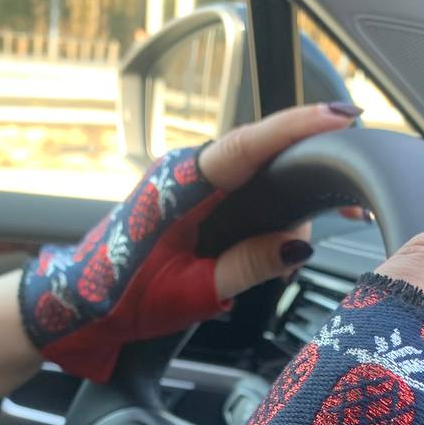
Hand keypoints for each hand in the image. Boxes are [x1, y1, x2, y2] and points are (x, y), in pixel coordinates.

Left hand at [19, 102, 362, 381]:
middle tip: (347, 203)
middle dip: (306, 174)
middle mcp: (183, 172)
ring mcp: (186, 182)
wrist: (76, 305)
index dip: (299, 128)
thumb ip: (247, 266)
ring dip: (284, 204)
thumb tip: (298, 245)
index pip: (251, 144)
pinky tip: (278, 244)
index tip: (341, 119)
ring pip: (254, 175)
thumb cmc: (119, 297)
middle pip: (262, 154)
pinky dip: (265, 213)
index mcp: (180, 185)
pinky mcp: (189, 198)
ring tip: (302, 244)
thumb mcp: (192, 291)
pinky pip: (239, 191)